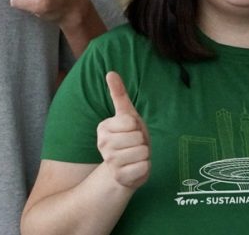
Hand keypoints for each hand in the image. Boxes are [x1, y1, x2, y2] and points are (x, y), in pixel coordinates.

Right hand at [96, 71, 150, 189]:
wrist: (124, 169)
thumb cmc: (128, 138)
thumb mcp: (126, 115)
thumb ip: (118, 94)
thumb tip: (110, 72)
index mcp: (103, 128)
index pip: (131, 121)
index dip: (137, 126)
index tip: (131, 131)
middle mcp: (103, 145)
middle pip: (138, 137)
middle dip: (142, 141)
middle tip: (135, 145)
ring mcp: (110, 162)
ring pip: (142, 152)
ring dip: (144, 154)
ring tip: (135, 156)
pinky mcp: (120, 177)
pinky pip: (144, 167)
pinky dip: (145, 167)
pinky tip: (135, 168)